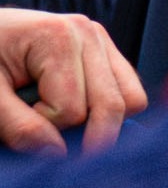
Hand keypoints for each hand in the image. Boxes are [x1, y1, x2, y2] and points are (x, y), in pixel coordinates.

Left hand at [0, 11, 146, 153]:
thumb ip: (18, 126)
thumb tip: (58, 153)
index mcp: (58, 36)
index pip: (71, 109)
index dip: (42, 124)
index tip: (15, 111)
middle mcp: (89, 33)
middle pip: (112, 106)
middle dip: (80, 131)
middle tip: (45, 131)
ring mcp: (102, 41)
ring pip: (131, 102)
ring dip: (98, 120)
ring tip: (58, 111)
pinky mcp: (108, 52)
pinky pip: (130, 93)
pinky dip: (105, 110)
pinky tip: (74, 105)